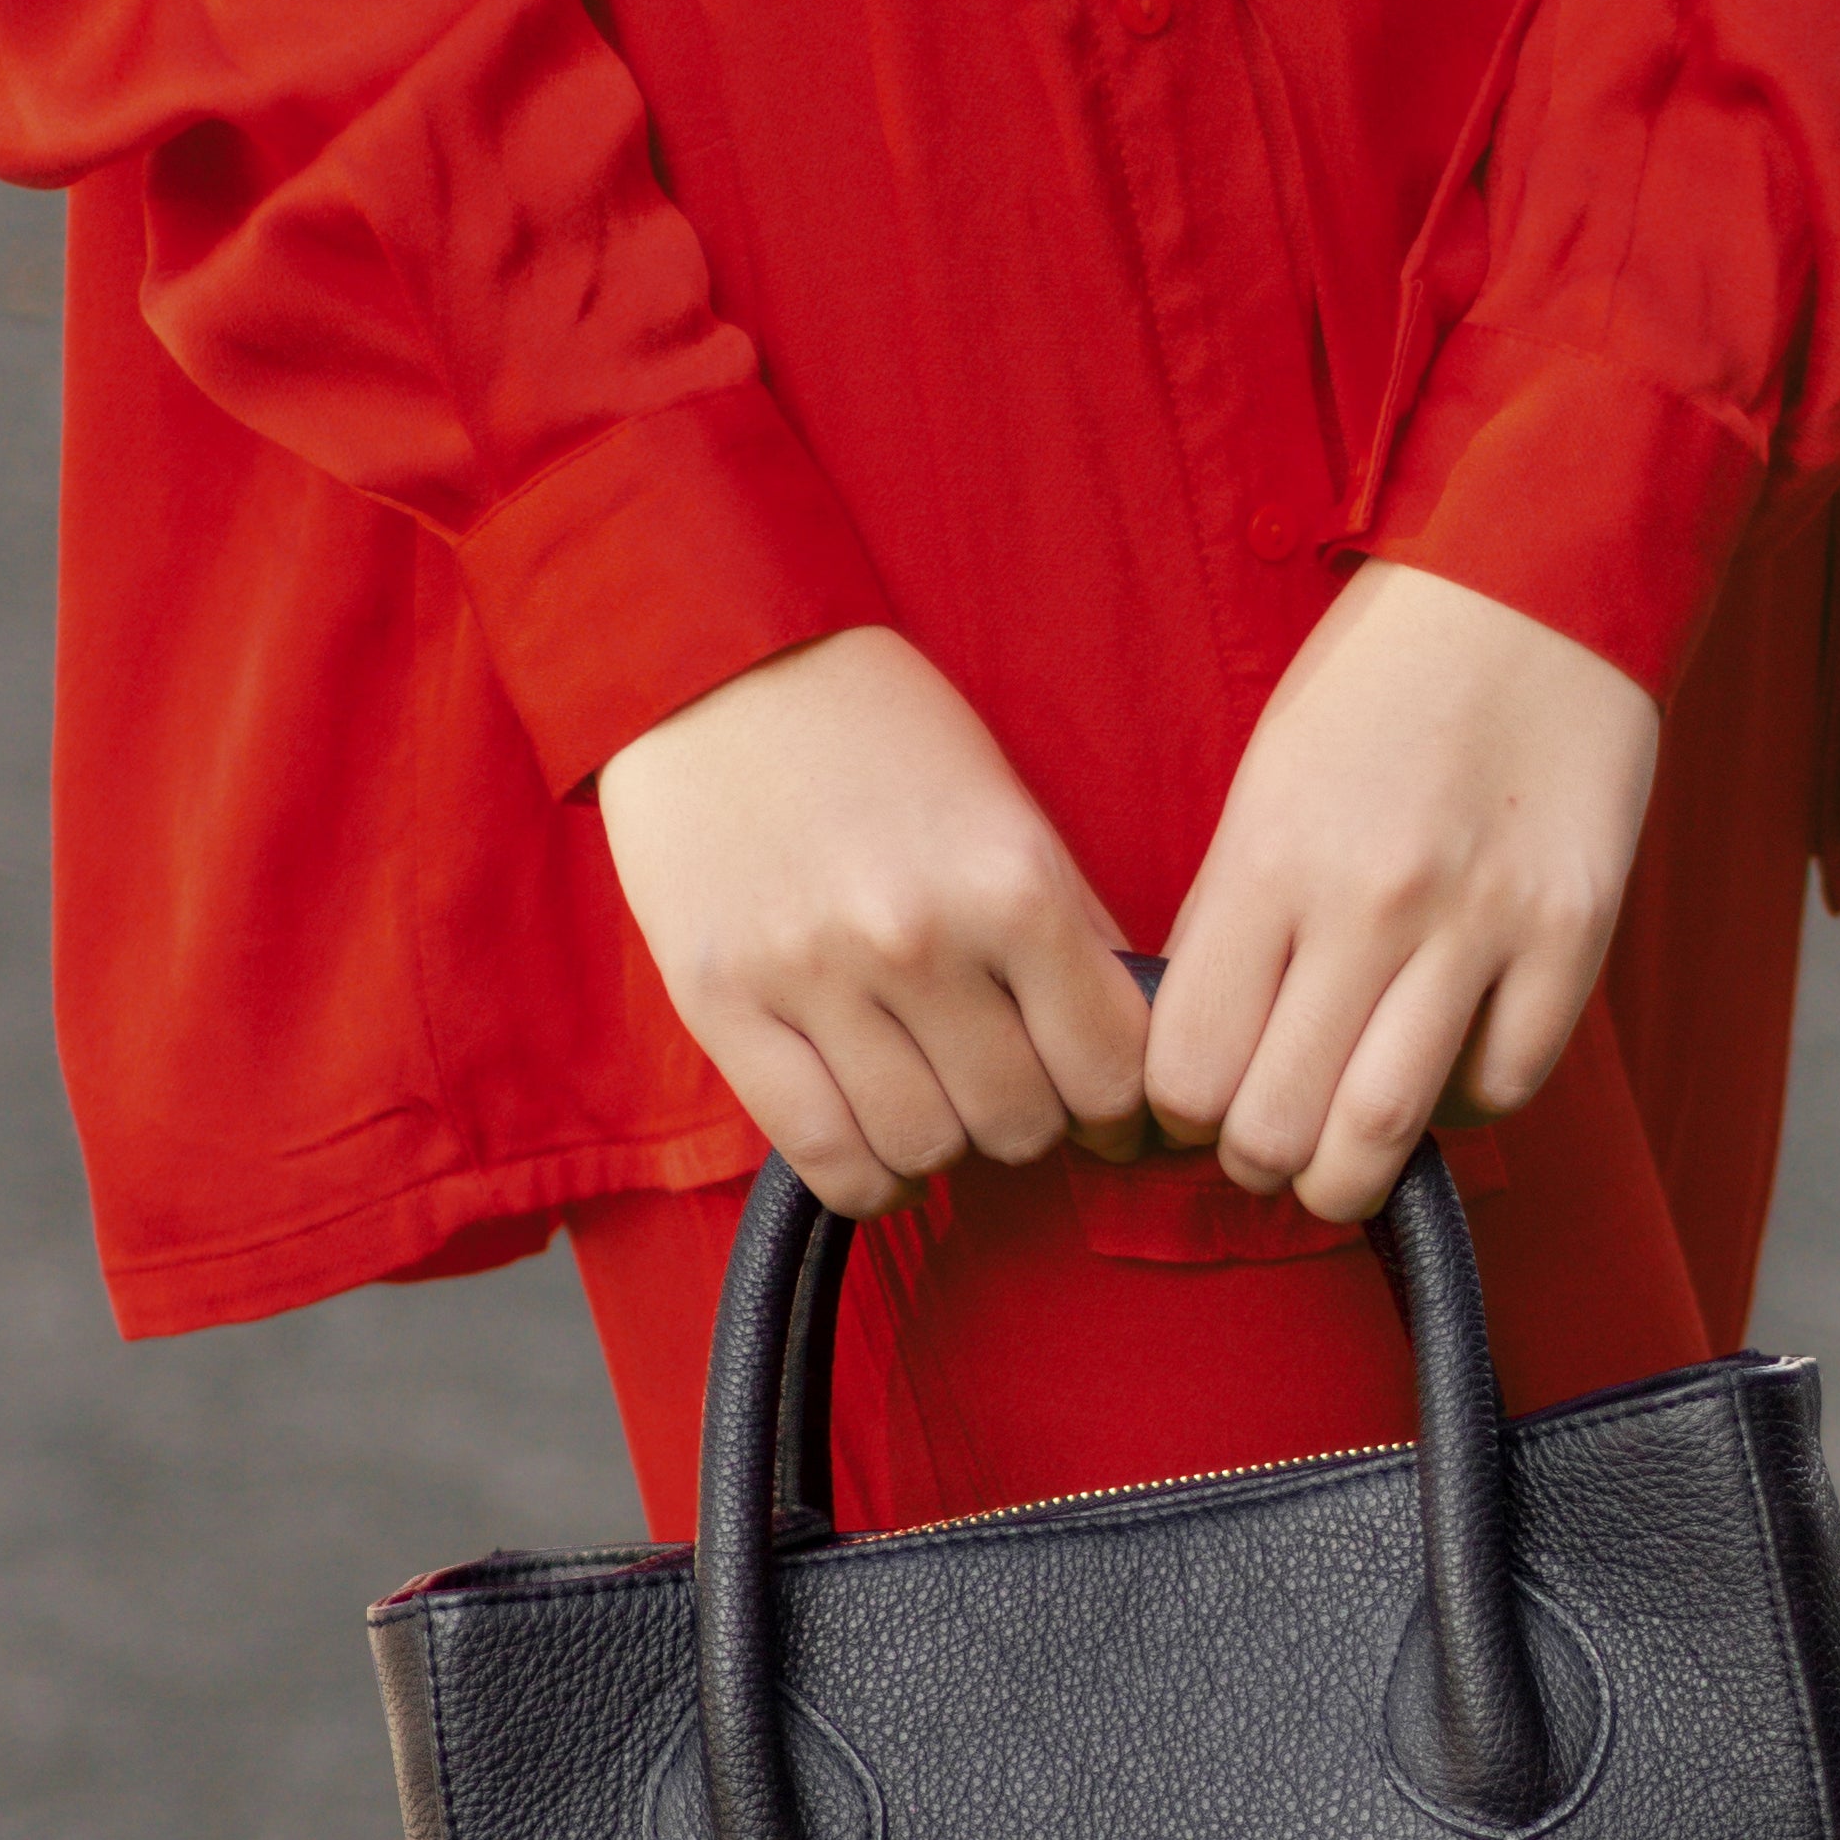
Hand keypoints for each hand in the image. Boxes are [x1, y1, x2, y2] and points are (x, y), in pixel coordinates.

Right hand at [599, 628, 1149, 1218]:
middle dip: (1030, 1124)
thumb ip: (1068, 928)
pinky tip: (884, 1156)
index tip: (1105, 1111)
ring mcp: (814, 977)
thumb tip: (1127, 1043)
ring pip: (926, 1148)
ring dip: (947, 1149)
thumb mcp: (1005, 807)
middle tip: (1011, 1095)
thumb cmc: (874, 729)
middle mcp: (919, 938)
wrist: (711, 661)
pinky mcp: (724, 1006)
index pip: (1110, 1068)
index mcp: (1011, 882)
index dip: (1120, 1110)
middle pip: (1020, 1122)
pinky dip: (871, 1178)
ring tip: (940, 1110)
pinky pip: (824, 1154)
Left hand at [1146, 561, 1662, 1221]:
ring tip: (1335, 1155)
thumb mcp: (1266, 780)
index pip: (1187, 1070)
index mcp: (1270, 857)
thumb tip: (1199, 1050)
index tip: (1195, 1106)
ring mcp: (1480, 923)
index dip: (1179, 1116)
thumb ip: (1231, 916)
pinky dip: (1460, 1109)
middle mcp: (1370, 899)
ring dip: (1344, 1176)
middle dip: (1255, 1163)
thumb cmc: (1381, 684)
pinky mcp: (1574, 935)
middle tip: (1262, 1146)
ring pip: (1384, 1134)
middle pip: (1277, 1127)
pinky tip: (1438, 1072)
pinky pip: (1503, 1088)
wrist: (1539, 586)